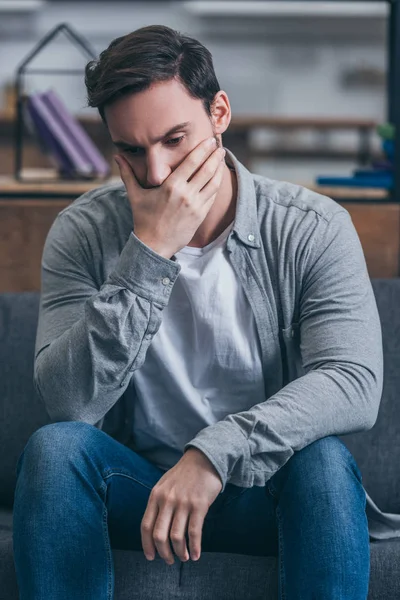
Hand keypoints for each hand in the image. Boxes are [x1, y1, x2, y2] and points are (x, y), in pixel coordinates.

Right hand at [114, 138, 225, 258]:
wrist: (154, 245)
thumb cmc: (143, 219)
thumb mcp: (135, 195)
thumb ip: (128, 174)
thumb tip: (117, 156)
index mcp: (171, 186)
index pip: (192, 162)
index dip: (203, 149)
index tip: (210, 140)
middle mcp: (185, 194)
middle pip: (206, 169)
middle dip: (215, 155)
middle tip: (219, 145)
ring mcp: (195, 206)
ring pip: (213, 182)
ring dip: (219, 168)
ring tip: (221, 158)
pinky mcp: (200, 215)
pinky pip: (212, 195)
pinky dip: (216, 184)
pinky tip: (218, 176)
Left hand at [141, 447, 222, 564]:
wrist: (204, 458)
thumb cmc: (184, 474)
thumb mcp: (164, 484)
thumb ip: (158, 503)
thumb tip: (154, 529)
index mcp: (155, 495)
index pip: (146, 526)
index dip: (147, 545)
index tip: (151, 557)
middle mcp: (167, 500)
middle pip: (159, 535)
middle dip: (163, 553)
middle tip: (169, 561)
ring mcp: (183, 503)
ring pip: (176, 537)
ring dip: (180, 552)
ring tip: (184, 557)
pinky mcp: (199, 505)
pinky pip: (194, 532)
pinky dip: (195, 547)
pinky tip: (196, 554)